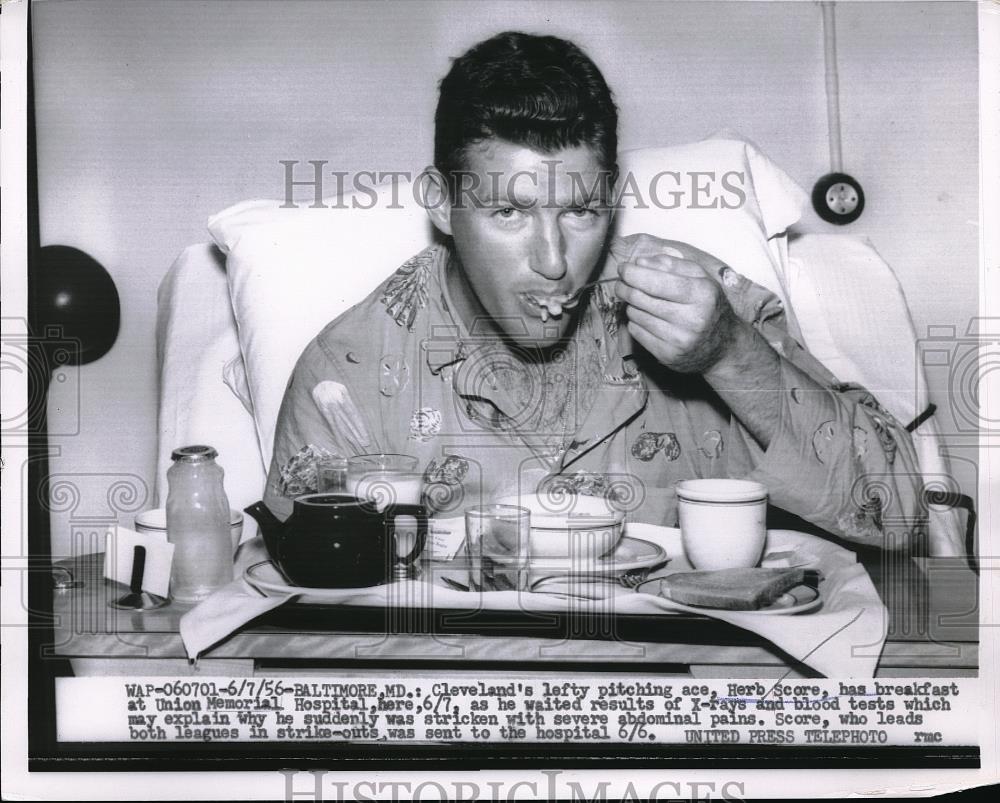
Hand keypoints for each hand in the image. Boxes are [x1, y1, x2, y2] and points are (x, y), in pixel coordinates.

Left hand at [611, 234, 744, 373]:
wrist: (724, 345)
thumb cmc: (708, 305)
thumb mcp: (700, 278)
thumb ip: (672, 264)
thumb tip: (639, 262)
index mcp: (702, 294)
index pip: (656, 282)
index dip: (633, 273)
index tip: (623, 268)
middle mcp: (692, 319)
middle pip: (640, 298)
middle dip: (624, 287)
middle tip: (622, 283)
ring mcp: (679, 340)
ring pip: (635, 314)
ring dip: (631, 304)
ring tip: (641, 301)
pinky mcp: (667, 355)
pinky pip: (636, 332)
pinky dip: (635, 321)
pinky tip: (647, 318)